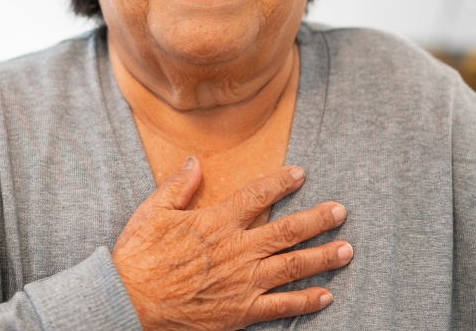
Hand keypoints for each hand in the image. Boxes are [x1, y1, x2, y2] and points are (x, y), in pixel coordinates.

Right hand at [112, 157, 351, 330]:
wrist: (129, 302)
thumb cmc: (139, 256)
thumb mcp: (152, 212)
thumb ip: (178, 186)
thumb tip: (195, 162)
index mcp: (216, 223)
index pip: (257, 196)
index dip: (281, 183)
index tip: (300, 174)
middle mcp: (236, 250)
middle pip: (287, 231)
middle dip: (318, 220)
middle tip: (341, 211)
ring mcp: (242, 283)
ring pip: (292, 267)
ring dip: (322, 257)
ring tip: (347, 250)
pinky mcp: (240, 312)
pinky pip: (280, 306)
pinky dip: (305, 301)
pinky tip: (325, 296)